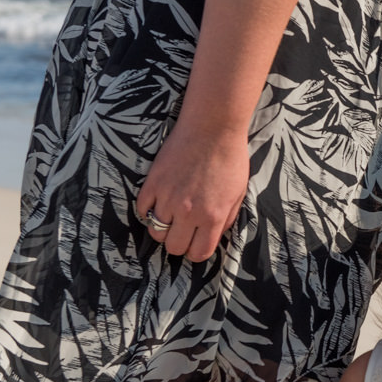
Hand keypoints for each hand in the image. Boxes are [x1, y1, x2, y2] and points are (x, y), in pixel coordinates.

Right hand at [135, 119, 250, 260]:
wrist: (212, 128)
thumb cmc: (230, 158)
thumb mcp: (238, 194)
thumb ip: (225, 219)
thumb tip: (213, 236)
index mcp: (212, 216)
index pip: (198, 253)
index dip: (196, 251)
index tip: (195, 242)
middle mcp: (188, 212)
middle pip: (174, 247)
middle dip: (179, 242)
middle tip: (182, 229)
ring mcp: (168, 198)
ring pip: (155, 232)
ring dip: (162, 228)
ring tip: (170, 216)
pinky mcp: (153, 183)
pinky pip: (143, 210)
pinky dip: (148, 210)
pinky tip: (158, 202)